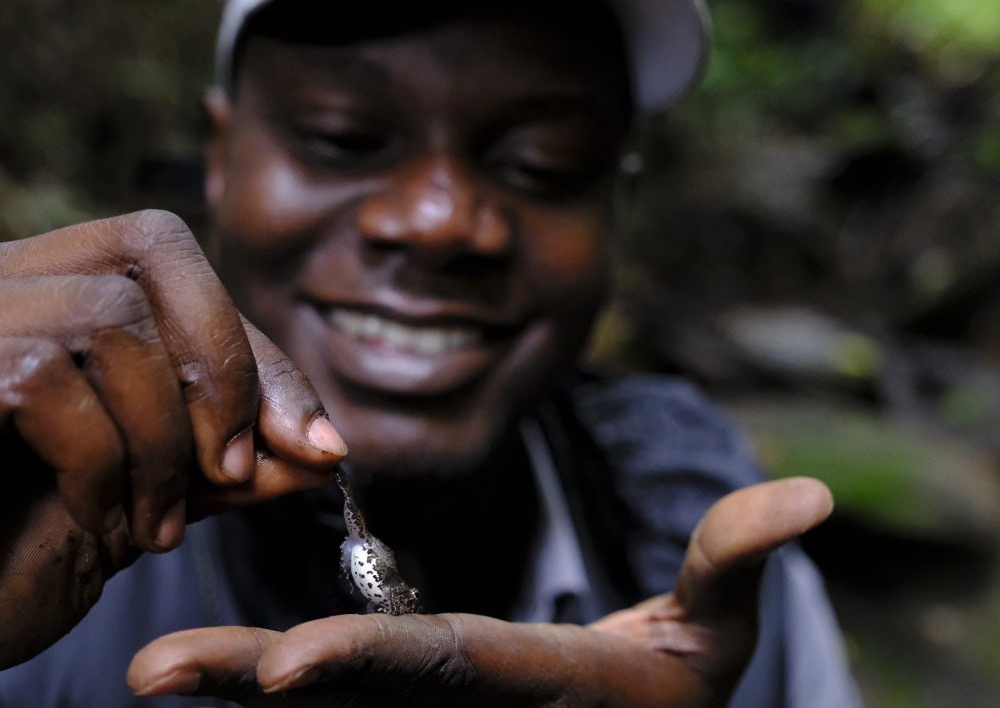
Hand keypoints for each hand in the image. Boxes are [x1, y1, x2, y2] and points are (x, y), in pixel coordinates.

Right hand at [0, 211, 346, 667]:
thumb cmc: (19, 551)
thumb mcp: (150, 490)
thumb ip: (229, 459)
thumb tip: (325, 448)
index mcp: (61, 287)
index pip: (180, 266)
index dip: (256, 352)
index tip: (318, 445)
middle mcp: (7, 276)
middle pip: (155, 248)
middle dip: (225, 370)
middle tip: (237, 474)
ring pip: (112, 317)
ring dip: (163, 438)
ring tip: (154, 524)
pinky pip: (45, 380)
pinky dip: (99, 462)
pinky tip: (98, 521)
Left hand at [127, 477, 832, 706]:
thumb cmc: (677, 688)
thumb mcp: (717, 631)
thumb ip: (738, 558)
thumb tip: (805, 496)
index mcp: (531, 679)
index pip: (441, 669)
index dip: (367, 665)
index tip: (283, 666)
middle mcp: (466, 701)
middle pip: (352, 687)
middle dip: (250, 682)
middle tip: (150, 673)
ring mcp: (434, 707)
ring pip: (327, 694)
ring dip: (233, 681)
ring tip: (146, 672)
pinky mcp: (418, 697)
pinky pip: (339, 690)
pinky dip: (264, 683)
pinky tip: (203, 669)